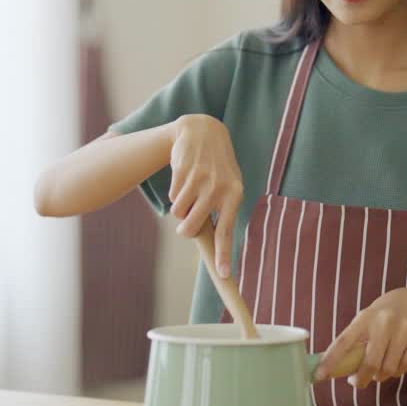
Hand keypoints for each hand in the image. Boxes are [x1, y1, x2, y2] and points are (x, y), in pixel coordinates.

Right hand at [168, 114, 244, 277]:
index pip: (227, 231)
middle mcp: (219, 188)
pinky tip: (185, 177)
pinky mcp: (184, 170)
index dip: (224, 255)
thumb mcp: (227, 185)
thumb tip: (213, 244)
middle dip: (184, 229)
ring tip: (190, 191)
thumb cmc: (217, 166)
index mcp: (234, 195)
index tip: (223, 275)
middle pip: (191, 227)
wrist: (204, 130)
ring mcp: (200, 178)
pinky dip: (175, 192)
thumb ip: (221, 211)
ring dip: (179, 207)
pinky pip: (172, 196)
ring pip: (178, 212)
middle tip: (184, 225)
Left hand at [315, 288, 406, 387]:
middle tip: (357, 382)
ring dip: (381, 376)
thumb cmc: (382, 315)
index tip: (320, 376)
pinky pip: (405, 365)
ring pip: (389, 368)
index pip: (344, 342)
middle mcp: (384, 322)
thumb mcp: (365, 320)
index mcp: (364, 318)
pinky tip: (393, 367)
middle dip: (362, 379)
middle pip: (371, 363)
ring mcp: (404, 328)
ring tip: (378, 372)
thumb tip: (334, 368)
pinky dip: (396, 372)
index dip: (331, 360)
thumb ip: (353, 341)